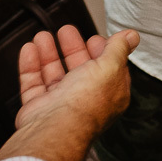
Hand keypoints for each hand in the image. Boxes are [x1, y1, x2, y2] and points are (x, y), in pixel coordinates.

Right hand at [15, 25, 139, 132]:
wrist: (54, 129)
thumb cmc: (85, 103)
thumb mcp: (110, 67)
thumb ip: (119, 49)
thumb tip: (132, 36)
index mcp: (109, 93)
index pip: (109, 69)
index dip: (103, 52)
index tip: (95, 38)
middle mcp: (86, 100)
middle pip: (80, 69)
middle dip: (73, 48)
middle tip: (66, 31)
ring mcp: (61, 105)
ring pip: (55, 75)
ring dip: (49, 53)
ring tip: (42, 36)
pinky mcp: (39, 108)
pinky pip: (33, 84)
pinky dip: (30, 66)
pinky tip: (29, 49)